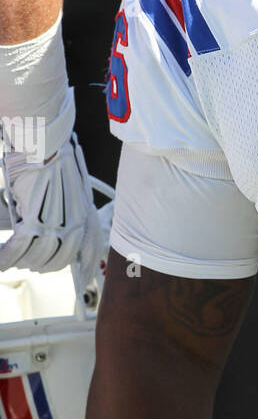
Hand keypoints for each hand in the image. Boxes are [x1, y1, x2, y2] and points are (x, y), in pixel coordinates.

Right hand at [0, 133, 103, 283]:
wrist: (42, 144)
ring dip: (19, 260)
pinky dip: (5, 255)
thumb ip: (68, 215)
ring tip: (8, 258)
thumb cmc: (51, 161)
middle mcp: (73, 225)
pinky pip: (17, 248)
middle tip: (23, 261)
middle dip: (37, 263)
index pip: (88, 252)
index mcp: (83, 218)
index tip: (80, 275)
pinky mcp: (32, 222)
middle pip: (55, 260)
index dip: (84, 267)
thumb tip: (59, 238)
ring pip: (34, 256)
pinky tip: (1, 258)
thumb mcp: (70, 190)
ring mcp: (53, 225)